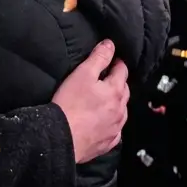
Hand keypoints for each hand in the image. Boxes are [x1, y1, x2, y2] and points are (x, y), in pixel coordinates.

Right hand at [52, 40, 129, 162]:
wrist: (62, 137)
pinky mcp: (108, 142)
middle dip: (118, 81)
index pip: (122, 70)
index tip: (111, 59)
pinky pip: (115, 130)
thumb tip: (110, 44)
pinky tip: (104, 121)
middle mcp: (120, 110)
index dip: (116, 62)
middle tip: (106, 77)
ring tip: (105, 99)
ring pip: (122, 111)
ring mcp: (115, 128)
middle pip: (124, 90)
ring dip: (117, 103)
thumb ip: (98, 57)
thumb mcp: (82, 73)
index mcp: (115, 91)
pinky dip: (112, 123)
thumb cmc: (71, 103)